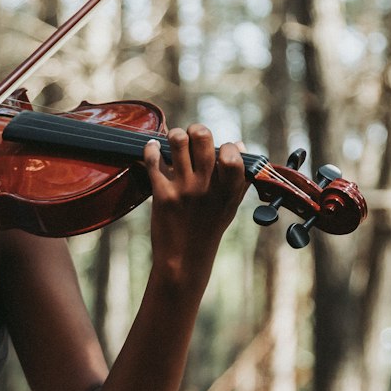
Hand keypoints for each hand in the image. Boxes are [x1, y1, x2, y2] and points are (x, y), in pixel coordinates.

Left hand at [142, 125, 247, 283]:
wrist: (183, 260)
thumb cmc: (207, 230)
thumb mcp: (229, 206)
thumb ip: (237, 177)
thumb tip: (239, 145)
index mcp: (227, 189)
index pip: (232, 152)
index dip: (226, 145)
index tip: (220, 151)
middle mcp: (206, 186)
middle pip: (202, 137)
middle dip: (197, 130)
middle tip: (192, 135)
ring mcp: (184, 189)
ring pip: (178, 142)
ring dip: (174, 135)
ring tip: (173, 139)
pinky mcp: (162, 194)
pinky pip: (154, 160)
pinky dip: (151, 148)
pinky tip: (152, 147)